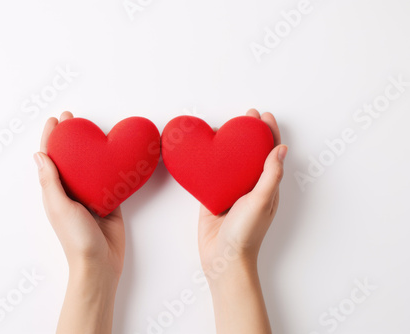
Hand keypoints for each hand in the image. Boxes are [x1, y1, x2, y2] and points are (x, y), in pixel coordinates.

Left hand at [34, 111, 124, 333]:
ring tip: (95, 129)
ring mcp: (92, 196)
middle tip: (75, 118)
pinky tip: (114, 153)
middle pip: (71, 158)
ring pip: (90, 166)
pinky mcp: (110, 202)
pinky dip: (111, 165)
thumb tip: (39, 154)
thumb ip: (50, 181)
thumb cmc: (76, 237)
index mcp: (56, 192)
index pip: (51, 159)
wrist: (100, 263)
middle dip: (71, 137)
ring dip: (91, 148)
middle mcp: (72, 191)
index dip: (52, 138)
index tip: (57, 119)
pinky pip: (111, 179)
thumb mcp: (59, 207)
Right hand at [198, 109, 286, 333]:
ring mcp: (230, 192)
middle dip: (249, 133)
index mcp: (266, 187)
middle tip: (245, 116)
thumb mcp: (261, 202)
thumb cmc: (246, 234)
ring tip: (223, 127)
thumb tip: (281, 149)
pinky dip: (209, 161)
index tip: (263, 116)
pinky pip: (211, 175)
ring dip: (229, 144)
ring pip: (230, 162)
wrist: (222, 259)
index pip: (270, 154)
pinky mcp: (212, 197)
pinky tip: (204, 150)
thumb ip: (270, 175)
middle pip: (250, 153)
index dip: (268, 133)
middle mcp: (249, 187)